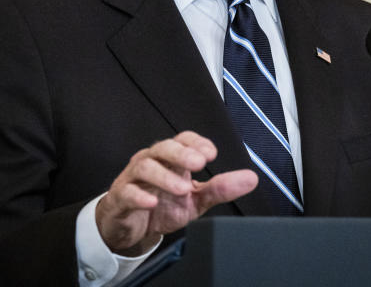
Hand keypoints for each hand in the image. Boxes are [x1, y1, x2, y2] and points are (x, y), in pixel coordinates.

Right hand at [95, 131, 257, 255]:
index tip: (211, 154)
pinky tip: (152, 201)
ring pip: (145, 166)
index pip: (183, 140)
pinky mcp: (120, 198)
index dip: (196, 143)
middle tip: (199, 164)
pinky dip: (139, 195)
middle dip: (182, 153)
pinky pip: (126, 192)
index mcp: (170, 159)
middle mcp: (151, 162)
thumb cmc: (161, 207)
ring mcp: (133, 179)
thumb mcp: (195, 200)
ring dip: (165, 176)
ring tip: (183, 188)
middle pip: (163, 148)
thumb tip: (251, 178)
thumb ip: (220, 188)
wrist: (131, 230)